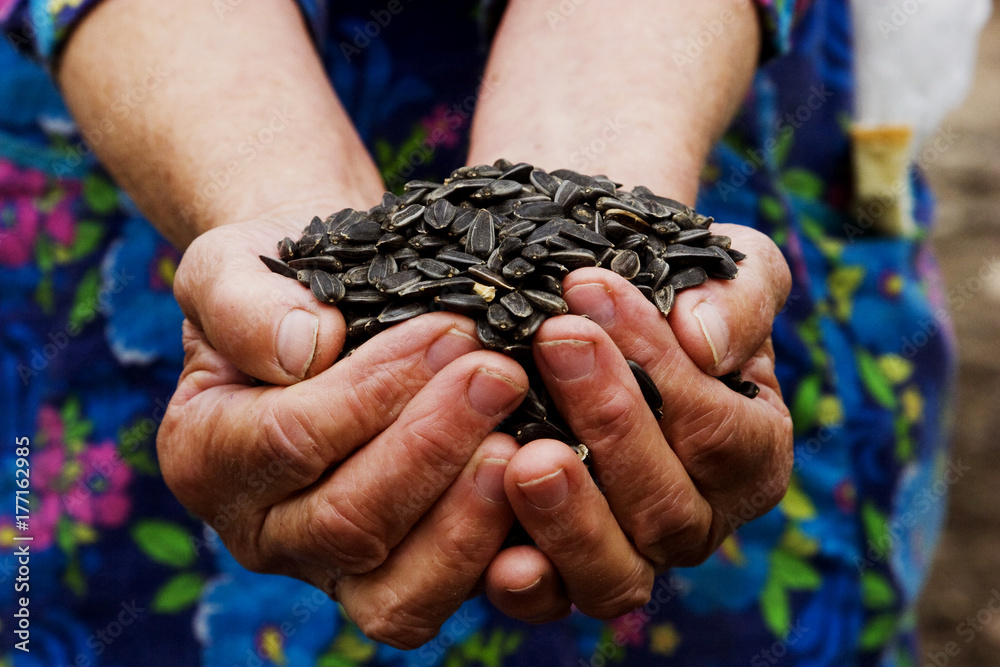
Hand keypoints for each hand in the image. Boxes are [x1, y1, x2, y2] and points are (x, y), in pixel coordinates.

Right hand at [158, 221, 528, 648]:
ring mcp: (331, 567)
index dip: (373, 390)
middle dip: (433, 446)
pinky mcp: (398, 581)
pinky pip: (439, 602)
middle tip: (499, 374)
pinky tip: (536, 507)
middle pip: (346, 521)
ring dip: (466, 519)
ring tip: (521, 443)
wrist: (331, 307)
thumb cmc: (283, 286)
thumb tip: (303, 349)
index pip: (288, 440)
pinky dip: (493, 566)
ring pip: (395, 593)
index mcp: (207, 455)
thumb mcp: (236, 266)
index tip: (448, 332)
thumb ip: (244, 304)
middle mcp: (262, 530)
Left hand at [482, 224, 793, 621]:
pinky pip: (554, 599)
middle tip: (554, 340)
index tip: (590, 290)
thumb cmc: (670, 290)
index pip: (720, 433)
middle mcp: (696, 517)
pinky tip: (498, 558)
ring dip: (572, 517)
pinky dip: (530, 585)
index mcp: (750, 454)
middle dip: (610, 419)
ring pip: (617, 572)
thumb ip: (741, 296)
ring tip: (524, 455)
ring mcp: (630, 553)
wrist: (597, 310)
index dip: (660, 367)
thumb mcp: (726, 269)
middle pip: (667, 507)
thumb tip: (704, 342)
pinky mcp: (561, 572)